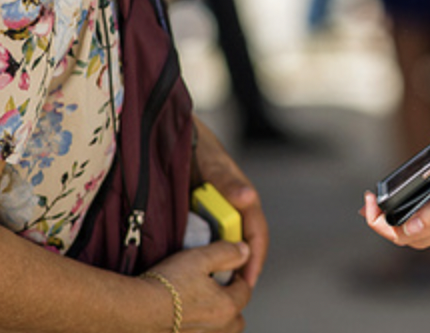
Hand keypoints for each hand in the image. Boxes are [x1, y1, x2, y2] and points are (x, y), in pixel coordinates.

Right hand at [147, 240, 251, 332]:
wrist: (132, 311)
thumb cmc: (164, 286)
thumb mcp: (199, 258)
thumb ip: (226, 253)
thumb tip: (245, 251)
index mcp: (226, 307)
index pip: (245, 291)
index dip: (238, 279)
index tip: (228, 273)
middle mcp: (217, 330)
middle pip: (237, 321)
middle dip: (231, 308)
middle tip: (217, 295)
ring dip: (216, 325)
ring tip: (201, 311)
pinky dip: (196, 332)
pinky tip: (184, 324)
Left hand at [192, 118, 269, 285]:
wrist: (173, 136)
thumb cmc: (199, 146)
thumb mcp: (213, 164)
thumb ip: (229, 181)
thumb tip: (248, 198)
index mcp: (243, 200)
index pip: (256, 235)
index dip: (255, 260)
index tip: (248, 283)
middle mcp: (232, 209)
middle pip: (240, 244)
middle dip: (237, 268)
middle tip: (226, 293)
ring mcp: (215, 213)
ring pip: (222, 243)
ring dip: (218, 261)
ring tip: (208, 285)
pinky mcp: (198, 215)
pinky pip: (203, 238)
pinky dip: (201, 252)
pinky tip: (189, 266)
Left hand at [361, 136, 429, 249]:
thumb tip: (408, 230)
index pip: (403, 236)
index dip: (380, 223)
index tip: (369, 202)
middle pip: (408, 237)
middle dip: (384, 222)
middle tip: (369, 202)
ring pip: (422, 230)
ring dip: (398, 219)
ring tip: (385, 201)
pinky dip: (417, 213)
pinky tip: (416, 197)